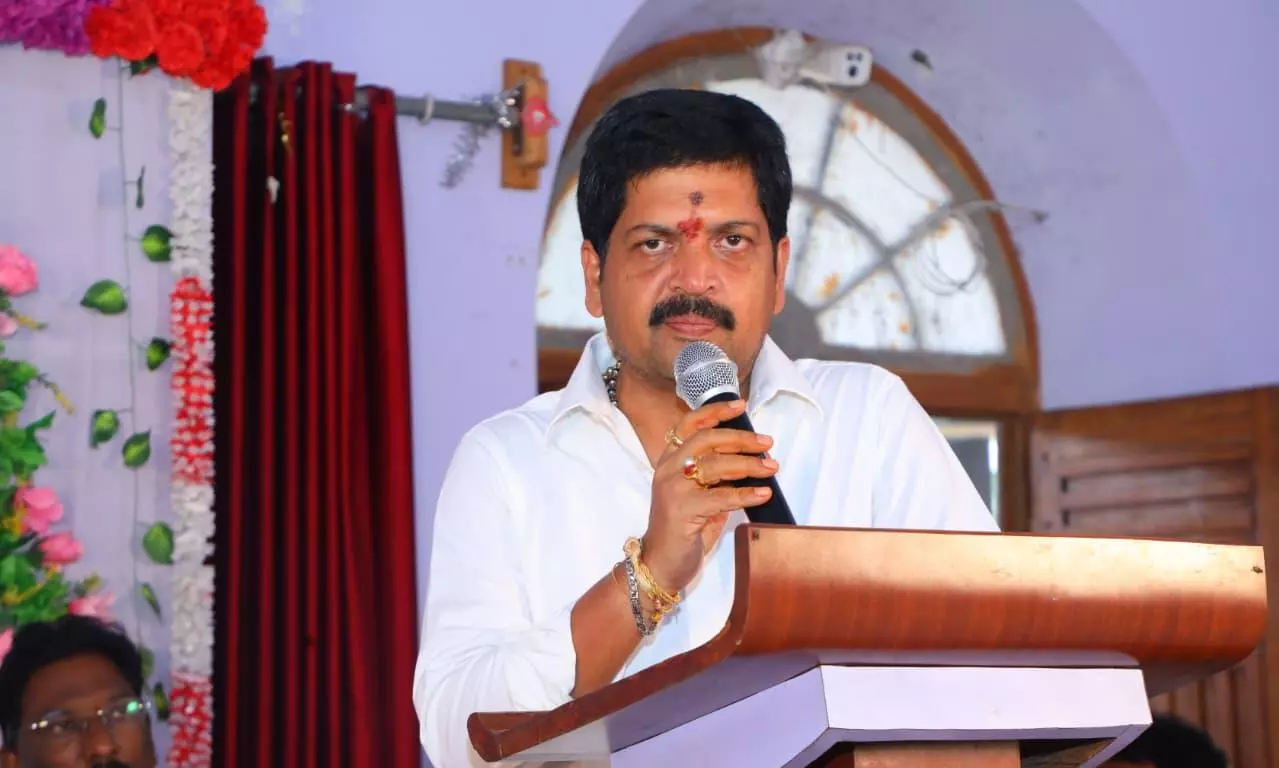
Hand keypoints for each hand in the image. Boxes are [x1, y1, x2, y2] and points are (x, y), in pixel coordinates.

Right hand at [641, 399, 778, 593]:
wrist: (659, 564)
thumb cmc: (682, 531)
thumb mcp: (698, 496)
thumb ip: (716, 478)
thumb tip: (750, 462)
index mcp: (669, 461)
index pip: (689, 425)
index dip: (715, 411)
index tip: (741, 406)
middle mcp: (668, 469)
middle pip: (707, 440)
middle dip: (741, 439)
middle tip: (767, 443)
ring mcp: (672, 489)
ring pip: (716, 465)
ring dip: (749, 464)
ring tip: (771, 467)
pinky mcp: (682, 510)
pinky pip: (721, 496)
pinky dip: (746, 494)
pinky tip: (763, 493)